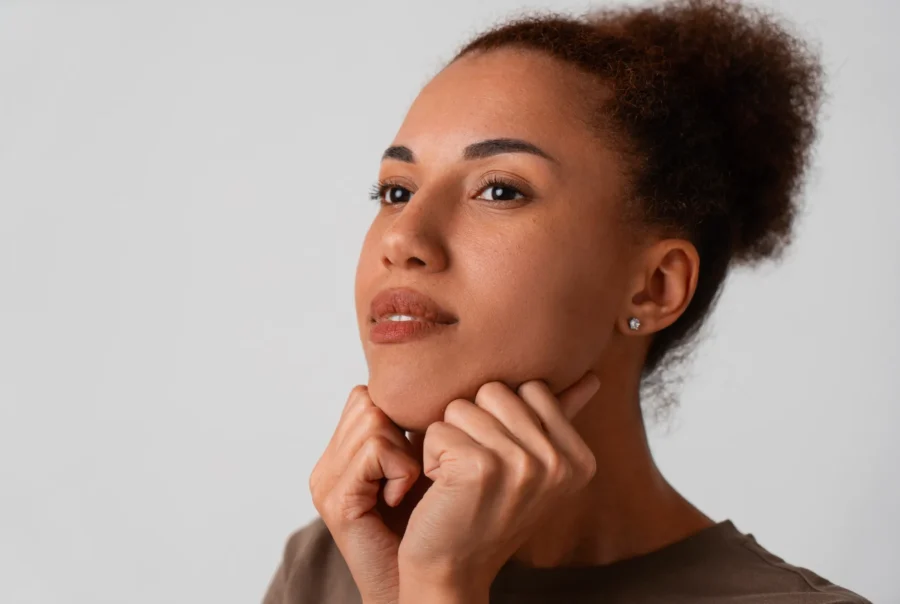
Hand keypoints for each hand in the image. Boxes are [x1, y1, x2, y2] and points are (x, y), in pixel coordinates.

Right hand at [309, 385, 423, 603]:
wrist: (426, 585)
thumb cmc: (435, 526)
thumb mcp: (422, 466)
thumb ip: (413, 430)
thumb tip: (438, 389)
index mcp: (342, 455)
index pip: (365, 397)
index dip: (400, 416)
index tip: (420, 454)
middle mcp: (327, 466)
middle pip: (368, 402)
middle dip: (403, 431)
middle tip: (415, 474)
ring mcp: (326, 483)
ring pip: (374, 420)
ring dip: (406, 451)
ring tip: (409, 487)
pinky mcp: (336, 500)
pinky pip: (377, 449)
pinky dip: (402, 469)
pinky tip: (401, 498)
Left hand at [396, 371, 599, 593]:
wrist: (452, 570)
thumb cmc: (487, 510)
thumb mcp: (535, 466)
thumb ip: (559, 418)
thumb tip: (592, 377)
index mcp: (580, 458)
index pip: (532, 388)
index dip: (503, 416)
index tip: (503, 458)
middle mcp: (558, 462)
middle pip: (495, 391)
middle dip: (473, 424)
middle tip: (477, 469)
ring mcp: (523, 465)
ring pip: (463, 407)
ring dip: (449, 439)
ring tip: (460, 478)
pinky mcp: (481, 469)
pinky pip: (438, 429)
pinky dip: (430, 456)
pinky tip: (444, 488)